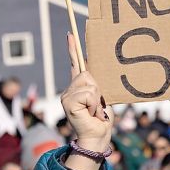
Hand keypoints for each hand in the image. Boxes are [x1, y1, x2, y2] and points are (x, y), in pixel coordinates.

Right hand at [59, 33, 110, 152]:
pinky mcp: (68, 102)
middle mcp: (69, 89)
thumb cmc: (102, 118)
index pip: (75, 63)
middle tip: (97, 105)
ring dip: (97, 98)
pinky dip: (94, 104)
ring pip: (89, 83)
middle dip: (97, 88)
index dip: (73, 48)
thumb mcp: (101, 96)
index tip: (71, 33)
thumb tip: (94, 68)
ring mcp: (66, 95)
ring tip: (94, 110)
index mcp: (78, 86)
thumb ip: (96, 84)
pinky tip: (91, 113)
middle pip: (87, 73)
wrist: (98, 136)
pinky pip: (88, 93)